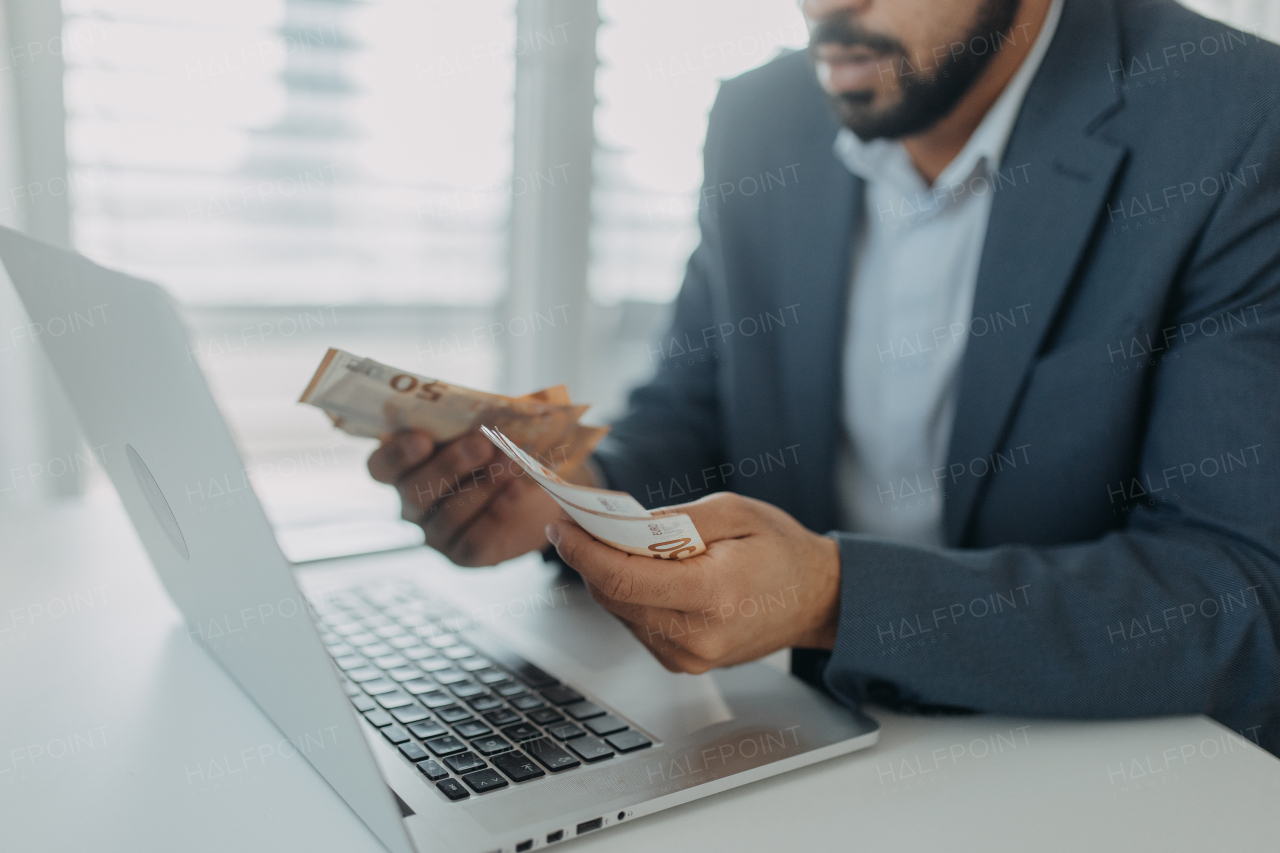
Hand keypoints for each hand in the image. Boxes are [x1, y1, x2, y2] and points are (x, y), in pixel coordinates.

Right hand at [368, 430, 595, 566]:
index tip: (423, 439)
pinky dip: (496, 514)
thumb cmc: (500, 448)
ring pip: (447, 516)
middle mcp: (412, 503)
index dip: (396, 455)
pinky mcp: (462, 555)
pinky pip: (472, 542)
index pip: (380, 467)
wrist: (532, 492)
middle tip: (483, 444)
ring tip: (512, 462)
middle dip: (450, 466)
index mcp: (406, 466)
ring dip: (482, 486)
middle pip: (414, 492)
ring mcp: (434, 533)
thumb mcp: (491, 424)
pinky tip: (516, 490)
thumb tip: (501, 404)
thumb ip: (482, 414)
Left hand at [545, 492, 840, 672]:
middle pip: (613, 597)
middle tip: (576, 526)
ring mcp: (689, 657)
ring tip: (606, 543)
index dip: (582, 551)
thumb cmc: (781, 551)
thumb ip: (676, 519)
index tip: (562, 526)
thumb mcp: (735, 512)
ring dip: (606, 577)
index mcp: (712, 595)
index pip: (622, 578)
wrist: (816, 600)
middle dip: (587, 559)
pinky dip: (629, 595)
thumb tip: (622, 524)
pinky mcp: (683, 663)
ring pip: (620, 612)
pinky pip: (637, 625)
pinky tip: (639, 570)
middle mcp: (697, 636)